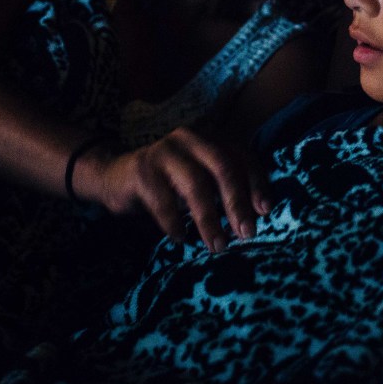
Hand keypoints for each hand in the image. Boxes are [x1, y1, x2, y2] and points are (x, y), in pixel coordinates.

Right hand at [90, 127, 272, 250]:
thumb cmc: (170, 183)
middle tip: (246, 233)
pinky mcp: (142, 170)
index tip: (265, 211)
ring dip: (210, 219)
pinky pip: (163, 200)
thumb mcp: (201, 179)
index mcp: (210, 138)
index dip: (256, 182)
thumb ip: (225, 188)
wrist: (116, 177)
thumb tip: (256, 216)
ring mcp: (165, 151)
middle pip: (223, 167)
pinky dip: (174, 222)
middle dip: (237, 202)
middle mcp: (191, 138)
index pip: (242, 156)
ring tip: (217, 245)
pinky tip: (180, 238)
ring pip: (196, 185)